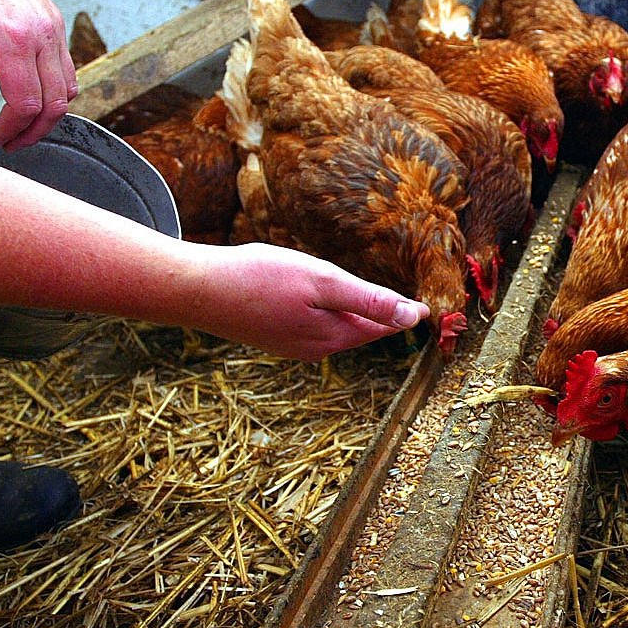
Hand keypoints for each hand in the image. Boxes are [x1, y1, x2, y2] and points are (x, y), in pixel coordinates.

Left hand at [0, 0, 75, 148]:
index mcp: (12, 36)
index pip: (25, 103)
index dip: (12, 130)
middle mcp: (42, 32)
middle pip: (55, 103)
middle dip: (34, 131)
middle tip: (11, 142)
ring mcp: (53, 25)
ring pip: (68, 88)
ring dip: (48, 113)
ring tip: (21, 123)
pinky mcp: (55, 20)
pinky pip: (67, 67)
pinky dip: (55, 89)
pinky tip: (31, 94)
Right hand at [191, 243, 429, 361]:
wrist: (198, 290)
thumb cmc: (260, 279)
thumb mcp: (323, 281)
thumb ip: (369, 299)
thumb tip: (414, 316)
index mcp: (333, 337)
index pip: (382, 326)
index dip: (404, 311)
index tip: (429, 306)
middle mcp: (315, 348)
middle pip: (360, 328)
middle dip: (380, 313)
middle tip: (408, 299)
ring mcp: (291, 344)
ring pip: (335, 326)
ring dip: (351, 311)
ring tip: (372, 297)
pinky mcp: (273, 335)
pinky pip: (312, 324)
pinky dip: (324, 310)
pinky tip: (320, 296)